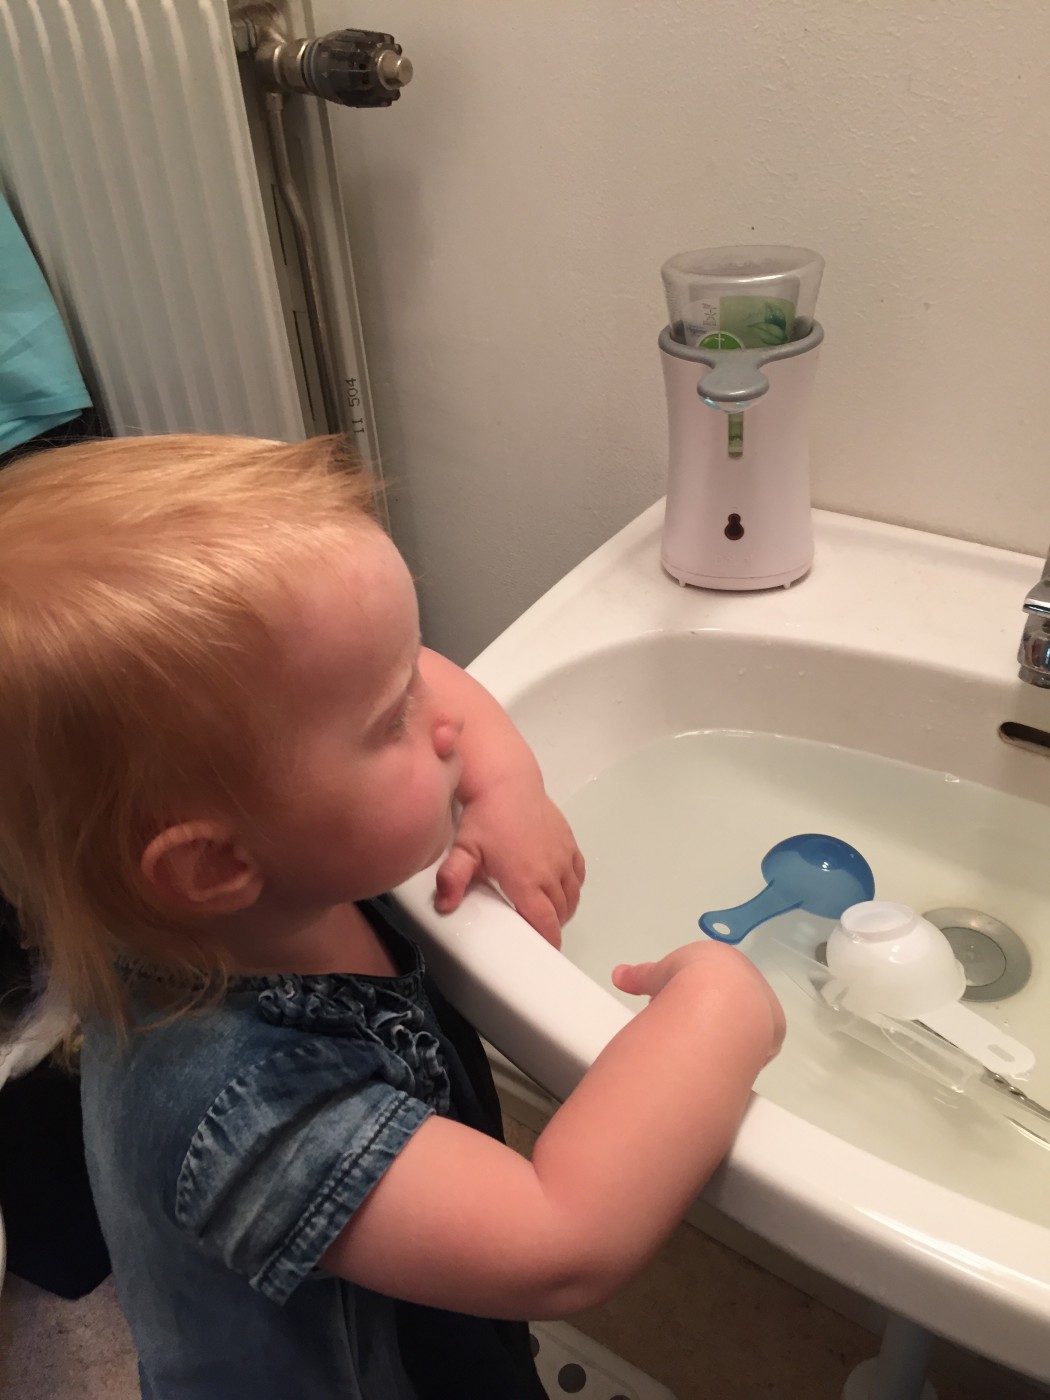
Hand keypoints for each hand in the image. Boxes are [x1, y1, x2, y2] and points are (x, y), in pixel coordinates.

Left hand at [434, 782, 585, 947]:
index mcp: (527, 880)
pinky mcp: (569, 842)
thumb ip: (452, 878)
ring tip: (546, 911)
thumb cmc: (484, 817)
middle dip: (552, 926)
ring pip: (573, 895)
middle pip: (561, 912)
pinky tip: (559, 886)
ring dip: (564, 908)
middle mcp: (551, 871)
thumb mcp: (463, 849)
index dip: (548, 940)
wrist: (506, 781)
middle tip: (536, 929)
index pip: (546, 922)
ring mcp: (563, 856)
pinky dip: (572, 886)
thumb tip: (444, 906)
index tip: (544, 950)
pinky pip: (579, 873)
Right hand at [613, 941, 785, 1062]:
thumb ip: (639, 976)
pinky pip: (754, 1046)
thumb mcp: (657, 974)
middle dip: (706, 1014)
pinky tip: (718, 1059)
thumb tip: (618, 975)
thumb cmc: (690, 979)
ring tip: (699, 1047)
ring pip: (744, 1024)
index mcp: (726, 960)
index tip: (673, 1007)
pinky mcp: (773, 1035)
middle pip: (729, 1002)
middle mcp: (750, 980)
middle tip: (683, 1028)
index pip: (711, 979)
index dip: (689, 993)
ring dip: (722, 1035)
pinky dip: (735, 1053)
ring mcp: (765, 1007)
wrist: (722, 1002)